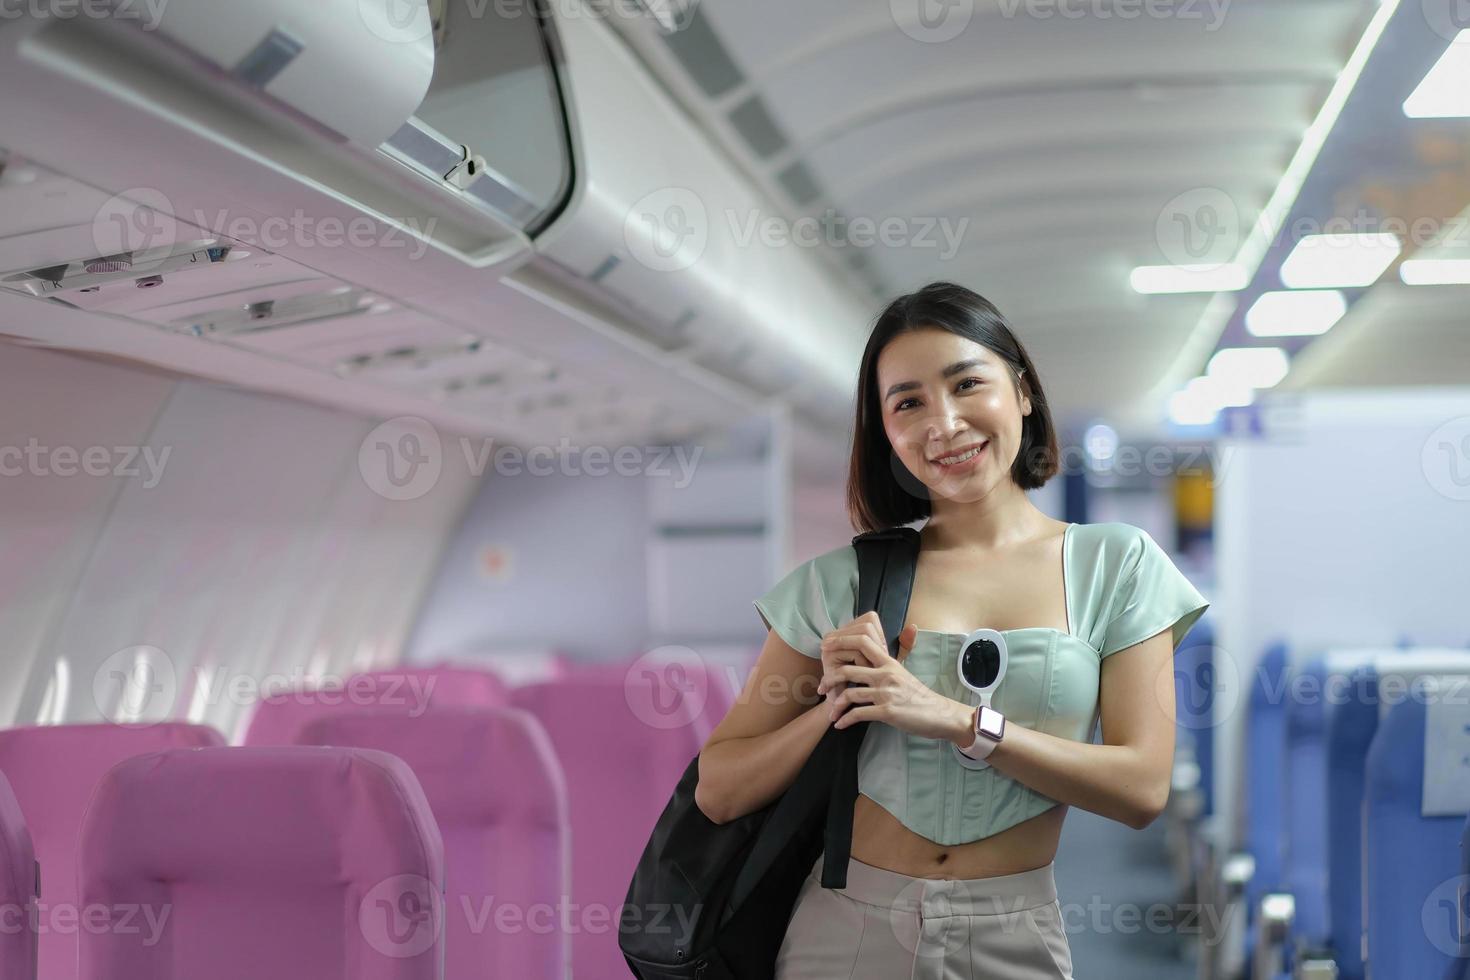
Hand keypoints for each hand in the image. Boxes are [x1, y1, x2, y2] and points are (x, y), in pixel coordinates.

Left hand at [817, 615, 972, 742]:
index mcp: (889, 662)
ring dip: (835, 705)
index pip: (862, 641)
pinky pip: (858, 714)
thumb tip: (869, 653)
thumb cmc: (917, 695)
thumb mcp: (902, 673)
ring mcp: (886, 693)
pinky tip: (840, 724)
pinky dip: (845, 720)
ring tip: (830, 713)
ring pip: (850, 694)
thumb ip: (885, 664)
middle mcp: (886, 674)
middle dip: (829, 679)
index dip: (841, 642)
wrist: (939, 714)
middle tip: (821, 688)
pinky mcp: (887, 712)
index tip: (826, 647)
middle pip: (848, 669)